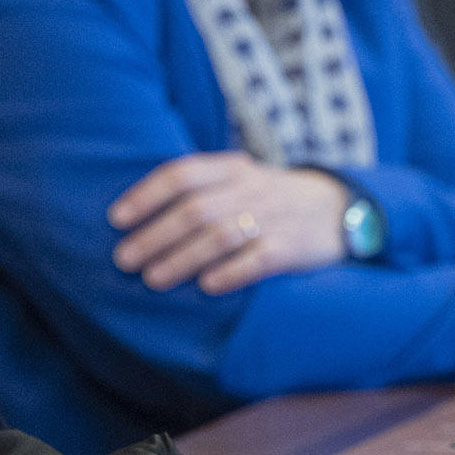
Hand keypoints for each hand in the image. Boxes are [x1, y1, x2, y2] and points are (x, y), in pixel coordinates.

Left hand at [108, 153, 350, 294]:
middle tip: (124, 259)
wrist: (337, 208)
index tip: (116, 219)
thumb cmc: (268, 198)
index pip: (182, 174)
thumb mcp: (238, 180)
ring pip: (221, 236)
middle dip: (155, 235)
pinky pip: (259, 259)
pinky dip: (232, 272)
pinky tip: (207, 287)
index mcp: (230, 168)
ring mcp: (273, 217)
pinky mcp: (293, 247)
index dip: (146, 196)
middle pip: (195, 210)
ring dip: (182, 258)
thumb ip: (198, 191)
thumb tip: (135, 219)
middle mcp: (250, 188)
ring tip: (153, 279)